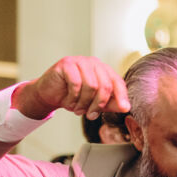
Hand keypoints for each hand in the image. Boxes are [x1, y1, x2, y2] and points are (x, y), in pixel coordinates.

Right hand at [13, 56, 129, 120]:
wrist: (50, 94)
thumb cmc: (74, 97)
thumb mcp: (96, 103)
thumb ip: (111, 104)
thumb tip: (126, 107)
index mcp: (104, 70)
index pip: (118, 82)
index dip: (122, 96)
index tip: (124, 109)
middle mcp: (93, 63)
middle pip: (105, 85)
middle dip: (98, 105)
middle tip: (90, 115)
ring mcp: (80, 61)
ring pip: (91, 86)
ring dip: (84, 103)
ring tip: (77, 108)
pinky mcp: (66, 63)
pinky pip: (76, 83)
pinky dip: (73, 97)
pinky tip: (69, 101)